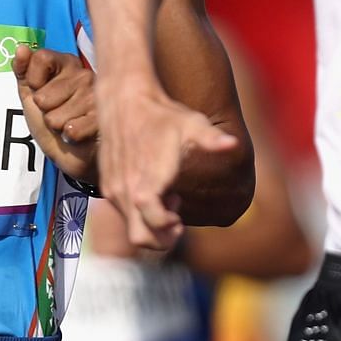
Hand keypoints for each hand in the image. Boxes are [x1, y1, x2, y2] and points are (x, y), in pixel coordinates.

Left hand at [13, 45, 97, 179]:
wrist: (74, 153)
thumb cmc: (55, 121)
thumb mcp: (31, 94)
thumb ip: (23, 71)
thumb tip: (20, 48)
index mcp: (68, 63)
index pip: (40, 58)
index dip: (33, 81)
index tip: (40, 91)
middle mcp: (85, 75)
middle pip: (43, 95)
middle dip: (45, 111)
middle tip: (59, 113)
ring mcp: (96, 96)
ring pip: (54, 117)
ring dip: (57, 126)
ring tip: (70, 123)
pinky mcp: (104, 118)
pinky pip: (71, 130)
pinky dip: (70, 137)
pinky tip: (81, 133)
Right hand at [96, 78, 237, 250]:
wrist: (124, 100)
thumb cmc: (162, 115)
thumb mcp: (191, 124)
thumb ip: (211, 139)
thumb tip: (233, 143)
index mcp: (146, 184)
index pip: (154, 226)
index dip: (170, 229)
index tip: (181, 218)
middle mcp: (125, 191)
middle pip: (139, 239)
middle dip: (160, 238)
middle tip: (176, 220)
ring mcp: (114, 190)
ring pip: (131, 227)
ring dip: (151, 222)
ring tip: (168, 197)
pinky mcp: (107, 185)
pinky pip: (123, 213)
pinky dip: (139, 212)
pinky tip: (153, 189)